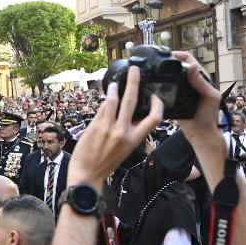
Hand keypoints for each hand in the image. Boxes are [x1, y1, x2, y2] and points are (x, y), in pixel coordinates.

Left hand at [69, 66, 164, 182]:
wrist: (87, 174)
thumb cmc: (106, 162)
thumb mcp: (126, 149)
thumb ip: (129, 131)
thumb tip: (130, 113)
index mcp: (135, 139)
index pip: (154, 119)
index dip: (158, 105)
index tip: (156, 96)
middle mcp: (123, 132)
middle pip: (132, 100)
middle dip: (134, 82)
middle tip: (135, 70)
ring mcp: (108, 127)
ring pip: (114, 100)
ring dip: (115, 88)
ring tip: (115, 83)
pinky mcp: (94, 125)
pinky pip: (102, 108)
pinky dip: (105, 100)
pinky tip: (105, 96)